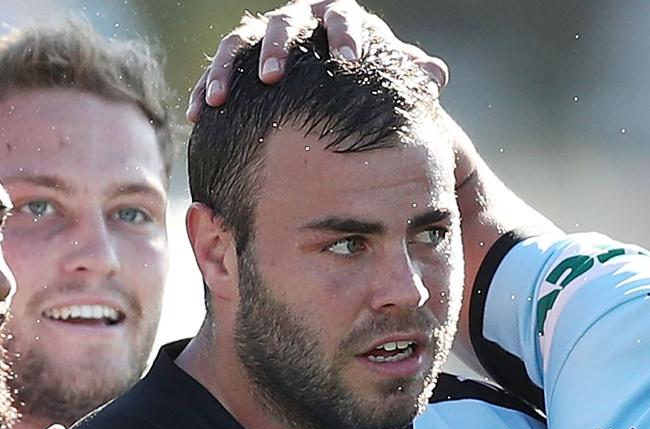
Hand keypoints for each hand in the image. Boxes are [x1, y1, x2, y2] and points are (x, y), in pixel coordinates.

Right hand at [186, 0, 448, 121]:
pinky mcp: (239, 58)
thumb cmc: (364, 76)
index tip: (350, 62)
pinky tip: (197, 116)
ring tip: (218, 99)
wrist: (332, 75)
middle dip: (276, 48)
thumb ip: (406, 73)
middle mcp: (299, 22)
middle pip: (284, 23)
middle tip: (272, 75)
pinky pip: (217, 69)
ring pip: (240, 42)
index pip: (343, 16)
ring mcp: (264, 37)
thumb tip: (433, 76)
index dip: (346, 36)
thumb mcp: (386, 74)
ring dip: (227, 69)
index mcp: (337, 18)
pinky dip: (204, 89)